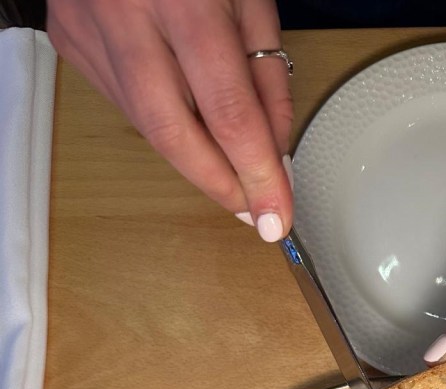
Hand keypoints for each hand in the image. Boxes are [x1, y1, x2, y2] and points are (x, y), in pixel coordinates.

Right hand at [47, 0, 292, 239]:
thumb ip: (265, 72)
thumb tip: (273, 150)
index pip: (226, 111)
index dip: (255, 173)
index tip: (278, 215)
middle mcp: (127, 15)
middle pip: (174, 133)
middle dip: (220, 184)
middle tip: (256, 211)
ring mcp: (88, 28)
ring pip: (147, 124)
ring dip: (195, 158)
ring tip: (231, 171)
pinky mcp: (69, 39)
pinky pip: (125, 101)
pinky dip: (164, 121)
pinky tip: (188, 120)